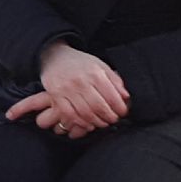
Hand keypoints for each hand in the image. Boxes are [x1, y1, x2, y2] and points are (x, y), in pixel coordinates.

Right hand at [6, 42, 129, 136]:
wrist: (55, 57)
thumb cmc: (80, 63)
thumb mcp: (101, 65)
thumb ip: (115, 80)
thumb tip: (126, 96)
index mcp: (95, 73)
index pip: (112, 97)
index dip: (120, 109)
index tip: (122, 112)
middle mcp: (81, 81)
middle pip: (99, 107)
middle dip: (109, 117)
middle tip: (113, 119)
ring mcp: (67, 89)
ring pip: (85, 113)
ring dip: (96, 122)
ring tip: (102, 123)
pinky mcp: (56, 95)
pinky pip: (69, 114)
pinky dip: (80, 122)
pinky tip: (87, 124)